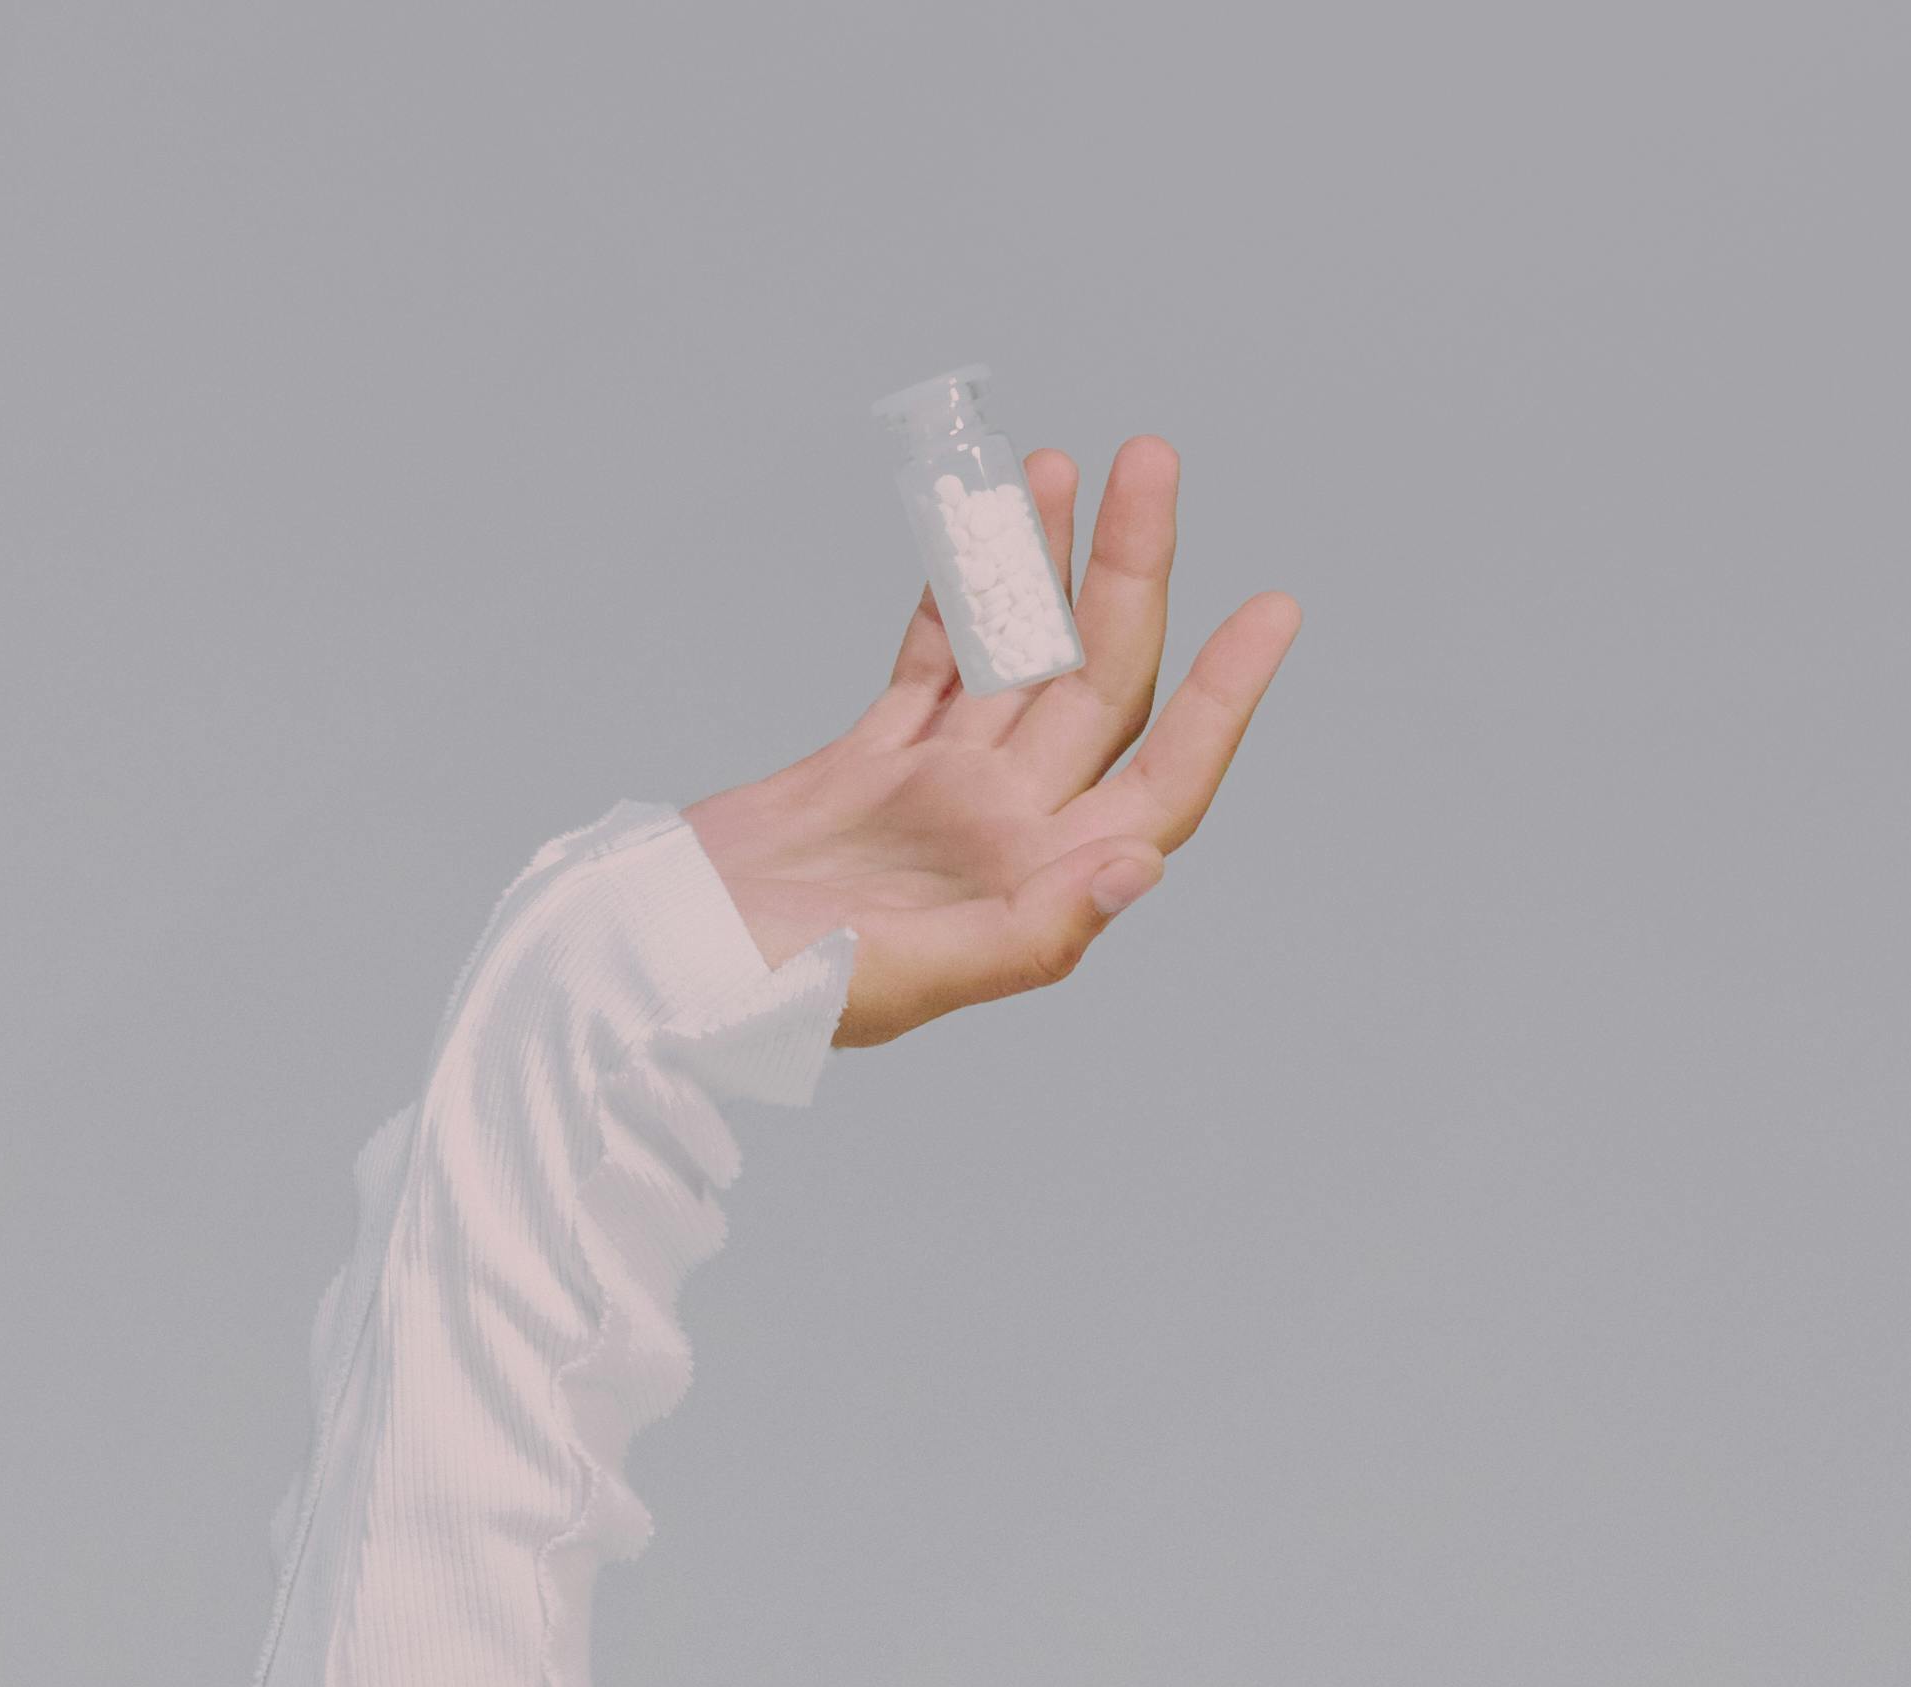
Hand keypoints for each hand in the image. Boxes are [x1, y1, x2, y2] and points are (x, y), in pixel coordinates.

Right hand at [680, 432, 1298, 1047]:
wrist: (638, 976)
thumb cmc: (755, 1000)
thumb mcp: (900, 979)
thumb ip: (1029, 934)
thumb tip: (1140, 869)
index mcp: (1028, 887)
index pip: (1160, 782)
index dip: (1224, 699)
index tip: (1272, 610)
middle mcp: (1000, 837)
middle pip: (1097, 688)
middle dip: (1130, 574)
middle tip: (1149, 461)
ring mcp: (936, 799)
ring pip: (1017, 660)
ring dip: (1048, 565)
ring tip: (1068, 465)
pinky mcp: (866, 768)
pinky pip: (935, 665)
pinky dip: (961, 595)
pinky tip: (985, 528)